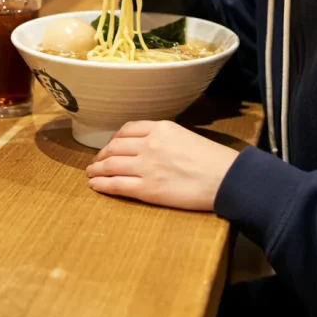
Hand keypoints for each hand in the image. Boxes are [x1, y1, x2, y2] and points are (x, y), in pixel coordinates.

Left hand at [86, 119, 238, 210]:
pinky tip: (96, 186)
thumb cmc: (213, 159)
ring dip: (97, 169)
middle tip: (96, 162)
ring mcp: (147, 166)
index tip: (110, 146)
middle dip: (102, 155)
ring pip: (111, 165)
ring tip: (90, 174)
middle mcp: (150, 144)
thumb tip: (151, 148)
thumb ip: (165, 139)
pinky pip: (117, 185)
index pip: (128, 129)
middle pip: (115, 147)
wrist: (226, 178)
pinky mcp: (147, 189)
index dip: (114, 139)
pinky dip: (103, 185)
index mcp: (161, 128)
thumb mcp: (187, 137)